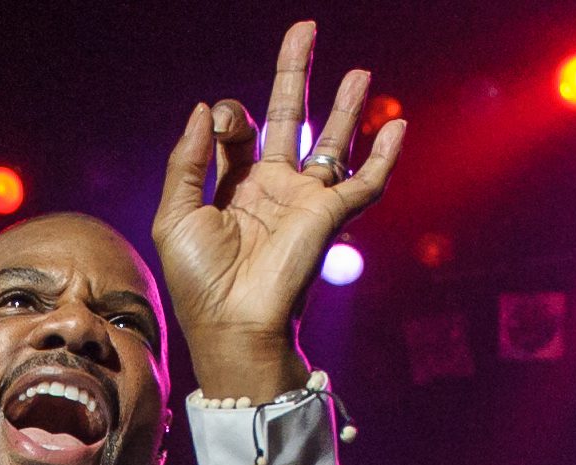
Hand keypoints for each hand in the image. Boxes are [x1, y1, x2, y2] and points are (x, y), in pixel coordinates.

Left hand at [152, 21, 405, 401]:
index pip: (240, 130)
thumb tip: (205, 108)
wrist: (230, 325)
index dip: (229, 115)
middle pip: (289, 117)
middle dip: (295, 74)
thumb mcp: (176, 213)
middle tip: (305, 29)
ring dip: (345, 107)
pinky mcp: (330, 218)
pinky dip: (385, 157)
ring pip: (332, 143)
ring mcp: (305, 201)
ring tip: (358, 71)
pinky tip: (399, 128)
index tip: (222, 125)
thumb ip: (188, 159)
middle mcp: (274, 187)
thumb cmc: (197, 281)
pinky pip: (366, 183)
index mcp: (235, 185)